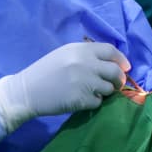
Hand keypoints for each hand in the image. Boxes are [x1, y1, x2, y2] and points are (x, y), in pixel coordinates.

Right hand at [0, 41, 129, 137]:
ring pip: (109, 88)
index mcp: (81, 49)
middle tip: (117, 84)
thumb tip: (111, 61)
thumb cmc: (45, 71)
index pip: (110, 50)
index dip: (121, 59)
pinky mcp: (81, 99)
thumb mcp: (65, 54)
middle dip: (119, 78)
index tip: (125, 67)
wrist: (26, 91)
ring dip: (105, 91)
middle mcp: (85, 63)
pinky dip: (94, 102)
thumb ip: (86, 54)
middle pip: (115, 71)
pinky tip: (83, 100)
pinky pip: (98, 102)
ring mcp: (84, 82)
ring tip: (94, 91)